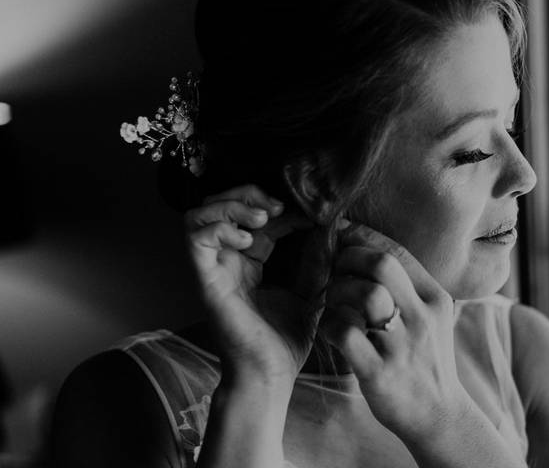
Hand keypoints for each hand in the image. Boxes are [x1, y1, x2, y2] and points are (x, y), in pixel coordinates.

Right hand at [184, 185, 318, 383]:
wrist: (271, 375)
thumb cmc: (286, 340)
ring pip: (199, 215)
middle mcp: (228, 261)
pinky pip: (195, 240)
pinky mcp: (206, 282)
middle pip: (218, 204)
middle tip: (276, 208)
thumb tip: (332, 228)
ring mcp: (214, 270)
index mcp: (250, 262)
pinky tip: (247, 241)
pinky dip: (219, 229)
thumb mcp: (311, 291)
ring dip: (230, 206)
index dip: (276, 203)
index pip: (254, 215)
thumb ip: (317, 261)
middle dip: (246, 194)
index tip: (306, 212)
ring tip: (260, 219)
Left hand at [318, 222, 469, 441]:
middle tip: (334, 267)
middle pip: (382, 265)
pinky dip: (328, 325)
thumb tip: (370, 249)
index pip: (397, 252)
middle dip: (348, 257)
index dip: (364, 236)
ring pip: (364, 295)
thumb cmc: (426, 360)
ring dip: (338, 290)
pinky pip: (345, 334)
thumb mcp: (432, 317)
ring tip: (331, 299)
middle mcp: (421, 318)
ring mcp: (401, 346)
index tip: (342, 233)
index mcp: (434, 299)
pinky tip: (328, 328)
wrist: (438, 414)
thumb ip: (409, 287)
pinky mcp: (379, 373)